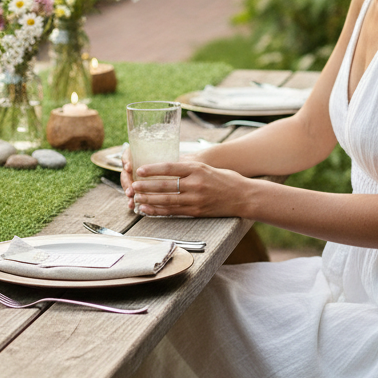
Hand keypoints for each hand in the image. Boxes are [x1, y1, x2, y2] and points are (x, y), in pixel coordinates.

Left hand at [128, 159, 249, 217]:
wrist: (244, 196)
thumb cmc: (224, 179)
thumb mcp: (206, 167)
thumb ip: (188, 167)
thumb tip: (166, 166)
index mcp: (197, 169)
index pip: (170, 168)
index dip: (152, 169)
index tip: (139, 170)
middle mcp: (196, 184)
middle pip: (165, 185)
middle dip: (146, 186)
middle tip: (133, 186)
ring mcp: (196, 199)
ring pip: (167, 200)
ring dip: (149, 200)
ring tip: (136, 198)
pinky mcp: (196, 212)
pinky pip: (173, 212)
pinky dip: (158, 211)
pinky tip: (147, 210)